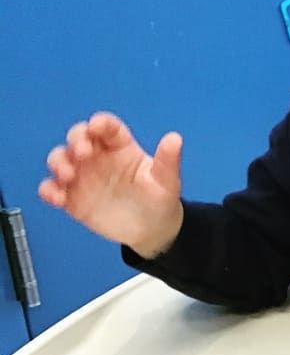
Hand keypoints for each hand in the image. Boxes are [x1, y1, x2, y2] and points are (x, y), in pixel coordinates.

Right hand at [39, 112, 184, 258]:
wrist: (152, 231)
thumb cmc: (159, 199)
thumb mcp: (167, 181)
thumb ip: (167, 161)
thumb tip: (175, 139)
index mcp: (121, 147)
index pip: (108, 128)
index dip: (100, 123)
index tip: (96, 126)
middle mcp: (98, 157)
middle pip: (78, 137)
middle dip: (76, 140)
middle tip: (82, 153)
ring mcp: (83, 176)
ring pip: (60, 159)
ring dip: (58, 162)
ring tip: (68, 175)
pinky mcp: (72, 198)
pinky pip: (52, 189)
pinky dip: (49, 191)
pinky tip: (57, 198)